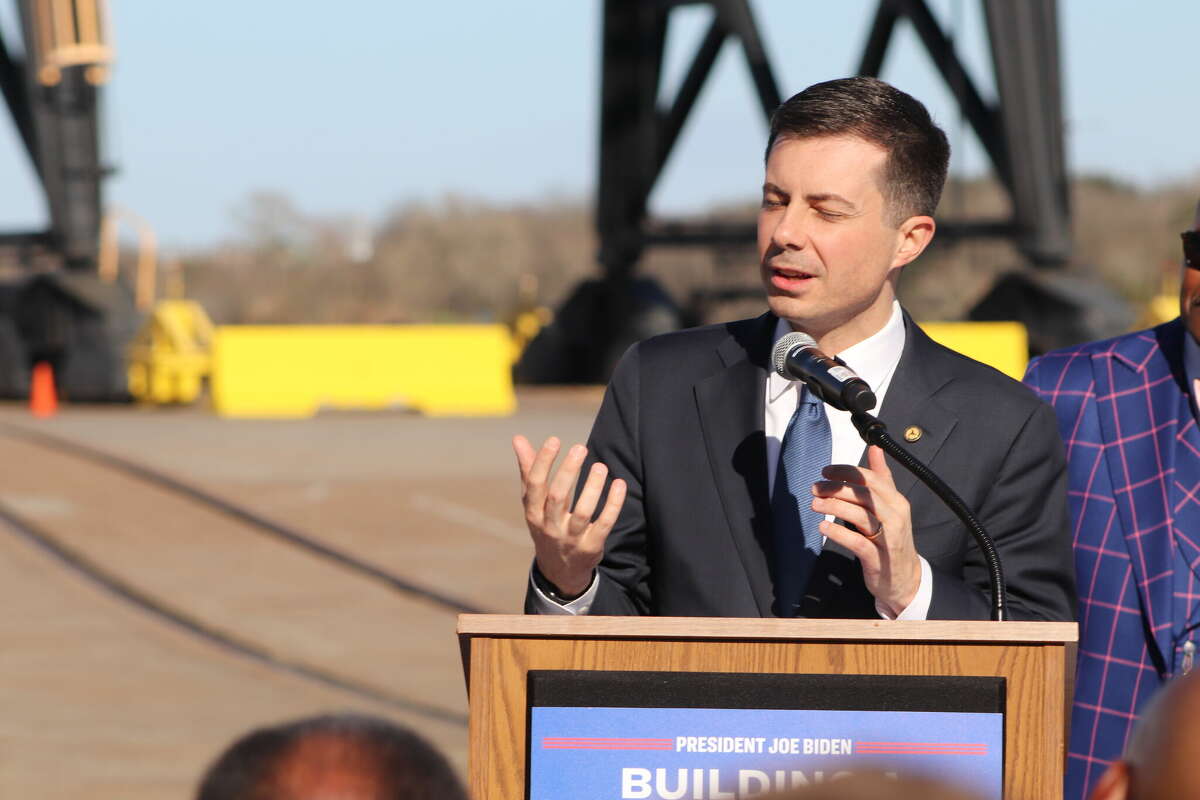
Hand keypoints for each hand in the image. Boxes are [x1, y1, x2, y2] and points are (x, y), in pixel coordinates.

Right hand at [513, 435, 626, 596]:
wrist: (558, 570)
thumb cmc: (546, 525)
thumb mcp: (534, 503)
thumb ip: (528, 470)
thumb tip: (518, 438)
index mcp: (533, 512)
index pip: (535, 485)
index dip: (544, 462)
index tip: (555, 439)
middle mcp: (549, 526)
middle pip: (558, 497)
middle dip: (568, 471)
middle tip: (580, 448)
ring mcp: (571, 538)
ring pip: (582, 512)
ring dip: (592, 487)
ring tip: (600, 466)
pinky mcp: (591, 546)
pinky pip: (604, 524)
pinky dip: (613, 504)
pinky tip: (619, 484)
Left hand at [811, 445, 920, 616]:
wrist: (905, 577)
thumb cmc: (892, 537)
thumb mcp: (890, 505)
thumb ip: (881, 477)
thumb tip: (875, 447)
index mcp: (897, 502)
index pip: (872, 479)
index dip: (846, 472)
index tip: (825, 471)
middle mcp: (895, 517)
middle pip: (865, 495)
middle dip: (837, 488)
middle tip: (815, 488)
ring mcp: (888, 538)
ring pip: (861, 516)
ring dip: (834, 507)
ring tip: (815, 504)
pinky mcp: (878, 559)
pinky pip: (858, 542)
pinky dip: (839, 533)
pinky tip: (823, 528)